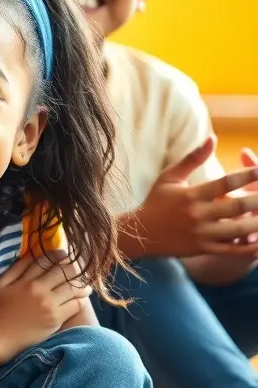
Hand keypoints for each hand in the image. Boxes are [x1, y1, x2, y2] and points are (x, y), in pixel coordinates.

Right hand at [0, 253, 89, 351]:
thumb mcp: (1, 285)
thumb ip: (15, 269)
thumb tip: (31, 255)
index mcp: (25, 280)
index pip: (46, 260)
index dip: (58, 254)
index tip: (64, 254)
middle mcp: (39, 289)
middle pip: (64, 271)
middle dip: (74, 267)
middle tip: (79, 268)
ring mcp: (49, 304)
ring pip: (73, 287)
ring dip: (82, 284)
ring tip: (85, 285)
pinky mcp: (56, 319)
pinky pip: (76, 304)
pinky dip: (81, 299)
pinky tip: (81, 298)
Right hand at [132, 139, 257, 257]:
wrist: (140, 234)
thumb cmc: (156, 201)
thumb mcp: (169, 177)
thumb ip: (192, 158)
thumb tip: (213, 137)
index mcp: (191, 195)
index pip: (224, 183)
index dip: (246, 176)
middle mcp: (198, 214)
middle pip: (237, 207)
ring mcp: (202, 234)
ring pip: (239, 230)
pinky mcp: (204, 249)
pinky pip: (232, 250)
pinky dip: (250, 247)